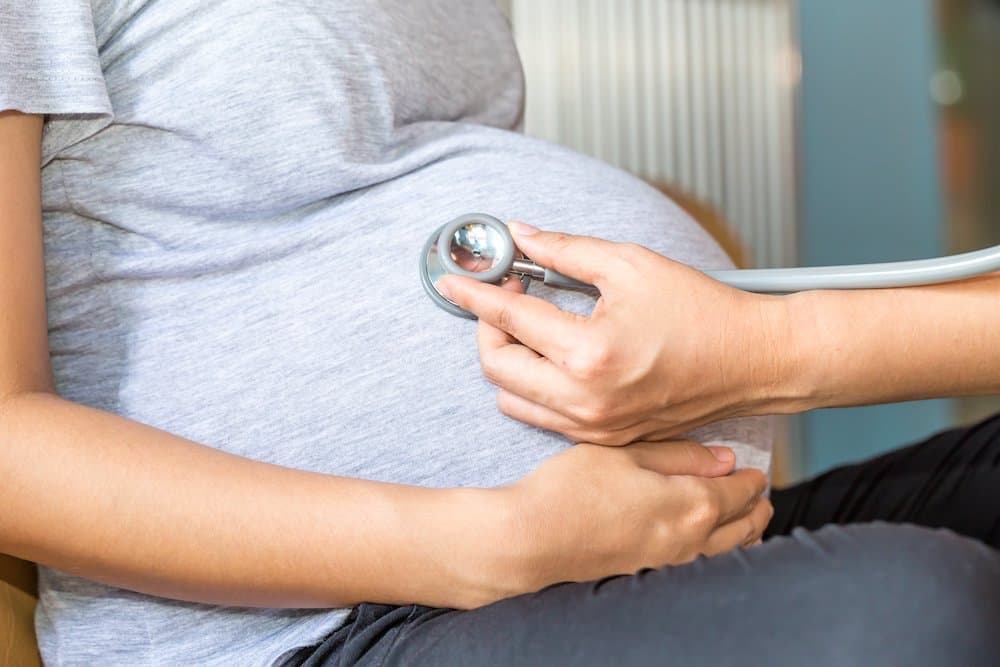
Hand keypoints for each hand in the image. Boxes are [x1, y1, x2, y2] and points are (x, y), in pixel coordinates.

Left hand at [436, 224, 803, 444]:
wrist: (752, 361)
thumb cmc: (703, 311)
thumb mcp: (630, 264)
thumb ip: (566, 251)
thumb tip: (521, 236)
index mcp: (590, 353)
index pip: (507, 320)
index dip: (473, 294)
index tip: (452, 281)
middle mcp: (586, 399)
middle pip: (496, 367)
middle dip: (486, 327)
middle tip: (506, 296)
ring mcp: (594, 426)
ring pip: (512, 399)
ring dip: (507, 360)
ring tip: (531, 326)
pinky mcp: (604, 438)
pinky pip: (543, 418)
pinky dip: (533, 387)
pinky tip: (552, 357)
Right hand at [478, 441, 770, 604]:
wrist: (531, 540)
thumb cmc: (571, 489)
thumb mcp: (626, 453)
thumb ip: (679, 455)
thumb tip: (725, 459)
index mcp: (691, 505)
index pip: (738, 492)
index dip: (750, 479)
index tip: (755, 470)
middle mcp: (689, 540)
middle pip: (740, 527)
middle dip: (754, 509)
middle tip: (761, 496)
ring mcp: (670, 563)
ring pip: (724, 552)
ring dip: (742, 535)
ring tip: (747, 523)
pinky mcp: (648, 575)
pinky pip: (701, 564)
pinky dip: (718, 552)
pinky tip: (708, 545)